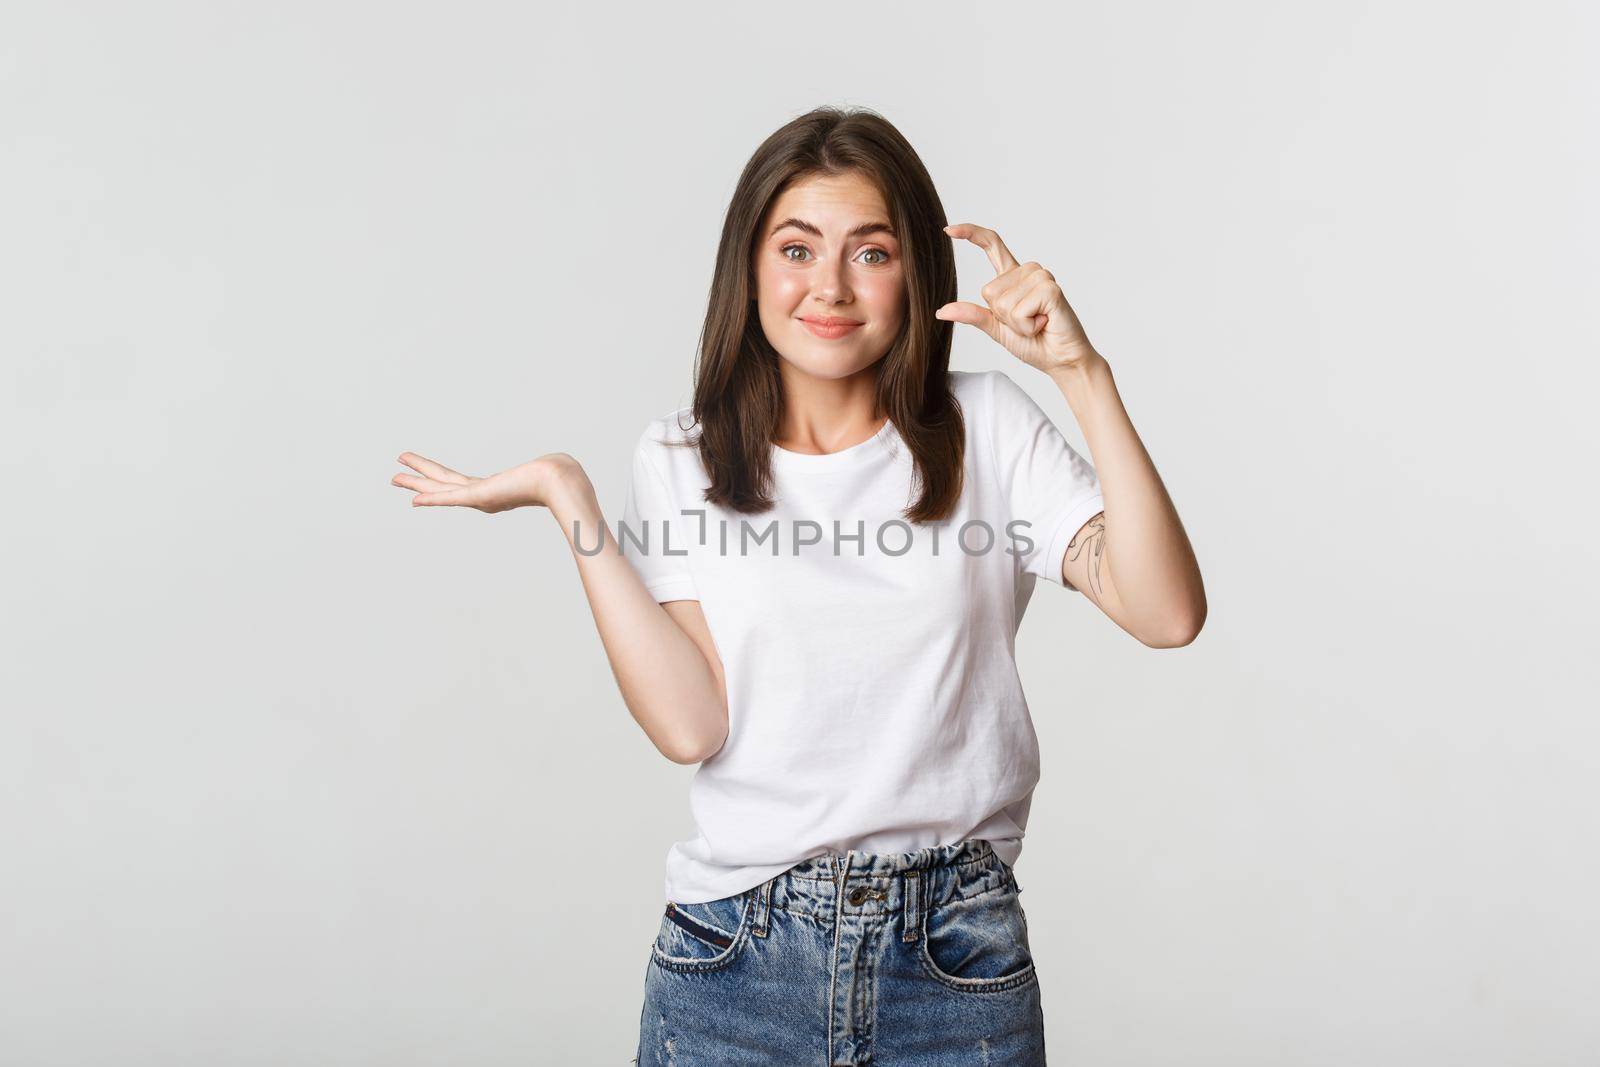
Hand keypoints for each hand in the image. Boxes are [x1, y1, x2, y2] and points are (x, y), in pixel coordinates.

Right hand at [390, 451, 582, 513]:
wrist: (559, 482)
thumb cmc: (556, 478)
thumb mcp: (544, 471)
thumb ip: (547, 471)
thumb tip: (564, 464)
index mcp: (493, 490)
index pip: (458, 484)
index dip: (438, 484)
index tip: (423, 484)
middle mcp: (482, 496)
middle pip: (442, 487)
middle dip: (418, 482)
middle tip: (394, 477)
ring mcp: (480, 498)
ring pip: (439, 490)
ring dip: (416, 484)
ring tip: (394, 477)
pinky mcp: (481, 497)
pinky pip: (450, 498)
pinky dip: (432, 500)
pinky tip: (414, 500)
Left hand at [936, 222, 1099, 373]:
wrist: (1061, 360)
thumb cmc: (1034, 344)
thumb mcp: (996, 329)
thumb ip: (973, 316)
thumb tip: (941, 311)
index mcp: (1013, 277)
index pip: (991, 245)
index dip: (971, 234)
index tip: (948, 229)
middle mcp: (1027, 271)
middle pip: (989, 290)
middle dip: (1003, 317)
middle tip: (1027, 323)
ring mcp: (1041, 277)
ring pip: (1003, 302)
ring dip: (1017, 323)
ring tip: (1038, 323)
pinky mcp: (1050, 288)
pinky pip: (1020, 309)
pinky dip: (1027, 325)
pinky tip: (1044, 323)